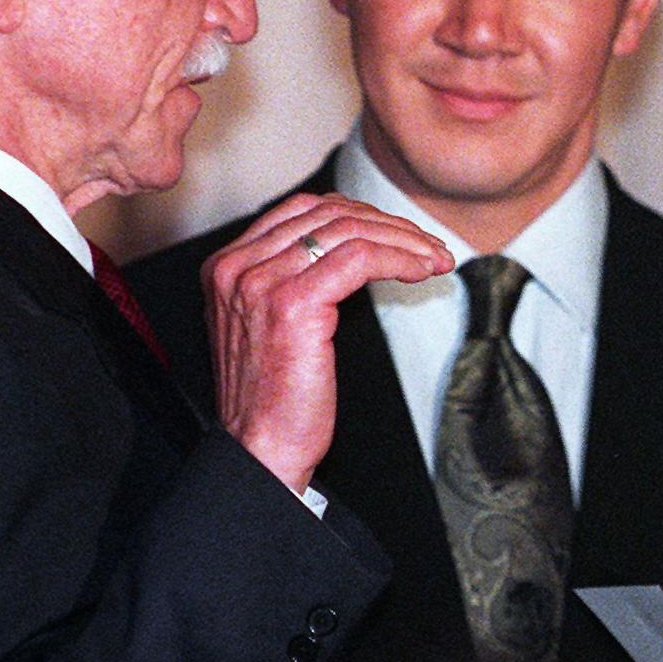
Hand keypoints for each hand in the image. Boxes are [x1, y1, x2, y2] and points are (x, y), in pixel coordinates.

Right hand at [205, 192, 450, 492]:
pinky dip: (400, 259)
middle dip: (389, 225)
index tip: (399, 235)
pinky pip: (360, 259)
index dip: (361, 215)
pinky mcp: (293, 304)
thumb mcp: (271, 325)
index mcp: (227, 266)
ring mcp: (261, 282)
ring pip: (350, 232)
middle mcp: (237, 266)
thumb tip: (352, 250)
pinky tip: (421, 271)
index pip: (304, 210)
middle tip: (428, 245)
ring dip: (404, 241)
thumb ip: (292, 281)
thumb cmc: (274, 399)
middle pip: (329, 214)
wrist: (260, 451)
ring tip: (435, 259)